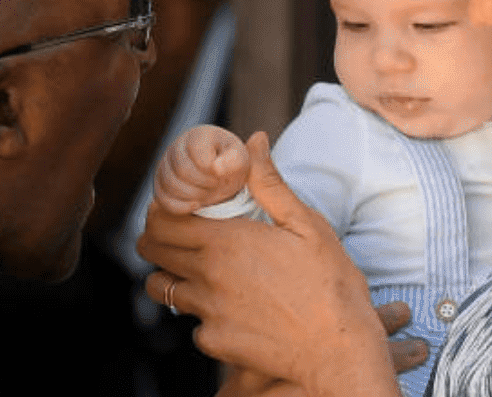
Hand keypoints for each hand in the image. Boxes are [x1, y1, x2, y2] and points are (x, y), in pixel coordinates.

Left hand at [139, 132, 401, 396]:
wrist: (340, 350)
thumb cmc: (331, 284)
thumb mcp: (308, 225)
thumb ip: (271, 184)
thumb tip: (253, 140)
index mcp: (227, 241)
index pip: (162, 219)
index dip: (162, 209)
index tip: (179, 205)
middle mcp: (208, 276)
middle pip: (151, 251)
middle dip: (159, 236)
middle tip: (184, 232)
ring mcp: (208, 313)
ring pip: (163, 289)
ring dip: (175, 275)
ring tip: (205, 270)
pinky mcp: (215, 343)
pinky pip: (194, 324)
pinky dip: (206, 314)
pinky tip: (235, 308)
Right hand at [154, 124, 250, 213]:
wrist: (221, 174)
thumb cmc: (231, 163)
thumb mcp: (240, 158)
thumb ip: (234, 160)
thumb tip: (215, 168)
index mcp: (198, 135)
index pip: (197, 154)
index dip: (211, 170)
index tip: (221, 174)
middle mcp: (177, 146)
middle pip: (182, 170)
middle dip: (203, 183)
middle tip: (216, 185)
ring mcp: (165, 165)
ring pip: (170, 184)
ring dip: (193, 195)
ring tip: (208, 193)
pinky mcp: (160, 183)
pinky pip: (162, 198)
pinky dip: (180, 206)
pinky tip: (196, 205)